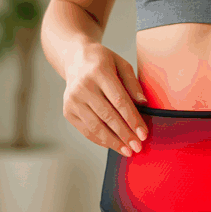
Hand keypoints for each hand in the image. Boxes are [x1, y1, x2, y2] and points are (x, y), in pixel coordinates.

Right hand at [61, 43, 148, 157]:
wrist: (75, 60)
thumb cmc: (103, 63)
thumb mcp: (121, 64)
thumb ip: (132, 83)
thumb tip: (143, 104)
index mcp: (99, 72)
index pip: (119, 100)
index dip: (132, 119)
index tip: (143, 134)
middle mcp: (83, 86)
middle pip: (107, 115)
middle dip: (124, 134)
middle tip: (138, 147)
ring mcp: (73, 100)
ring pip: (95, 126)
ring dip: (113, 142)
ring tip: (127, 151)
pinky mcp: (67, 111)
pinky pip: (86, 130)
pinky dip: (100, 140)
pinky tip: (113, 145)